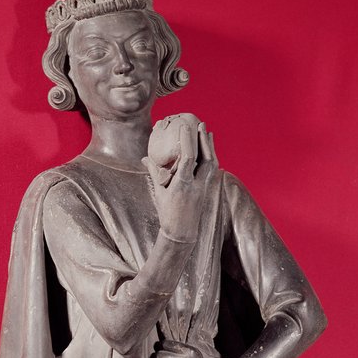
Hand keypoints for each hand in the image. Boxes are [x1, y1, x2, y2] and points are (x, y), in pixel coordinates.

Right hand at [143, 122, 217, 243]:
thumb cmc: (168, 213)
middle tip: (201, 124)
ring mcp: (204, 188)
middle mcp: (196, 185)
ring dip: (210, 146)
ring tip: (206, 131)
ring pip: (212, 163)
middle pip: (206, 159)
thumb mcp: (159, 192)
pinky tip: (209, 147)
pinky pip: (211, 169)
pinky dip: (210, 155)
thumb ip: (155, 172)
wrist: (181, 233)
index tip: (186, 127)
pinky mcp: (207, 189)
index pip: (187, 159)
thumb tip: (145, 158)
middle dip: (204, 141)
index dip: (188, 142)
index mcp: (182, 185)